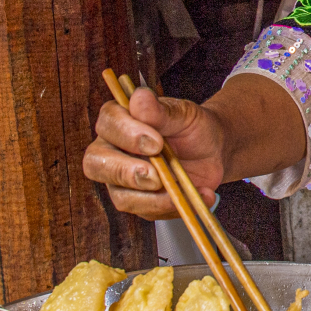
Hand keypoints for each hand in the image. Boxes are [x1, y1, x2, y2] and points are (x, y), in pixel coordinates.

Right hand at [81, 87, 226, 220]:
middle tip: (155, 175)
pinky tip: (196, 196)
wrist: (214, 152)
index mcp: (120, 120)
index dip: (127, 134)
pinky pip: (146, 212)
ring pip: (121, 196)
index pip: (108, 124)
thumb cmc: (193, 128)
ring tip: (181, 189)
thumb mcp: (185, 115)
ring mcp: (122, 180)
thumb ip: (162, 111)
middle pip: (96, 163)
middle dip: (125, 172)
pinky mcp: (139, 202)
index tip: (156, 142)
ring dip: (153, 198)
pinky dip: (172, 207)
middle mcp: (113, 150)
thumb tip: (140, 98)